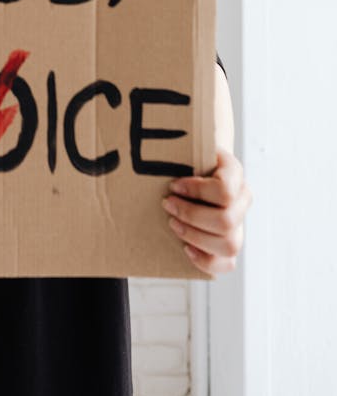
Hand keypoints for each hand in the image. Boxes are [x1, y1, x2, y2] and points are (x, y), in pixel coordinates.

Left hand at [162, 147, 251, 275]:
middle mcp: (242, 200)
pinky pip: (227, 263)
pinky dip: (205, 260)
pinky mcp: (230, 244)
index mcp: (235, 173)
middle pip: (226, 220)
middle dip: (191, 215)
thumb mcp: (187, 147)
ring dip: (195, 236)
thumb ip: (178, 146)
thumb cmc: (187, 158)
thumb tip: (154, 132)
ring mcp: (239, 224)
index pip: (225, 189)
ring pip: (229, 244)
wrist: (197, 167)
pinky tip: (186, 249)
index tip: (173, 186)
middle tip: (167, 205)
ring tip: (173, 224)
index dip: (197, 191)